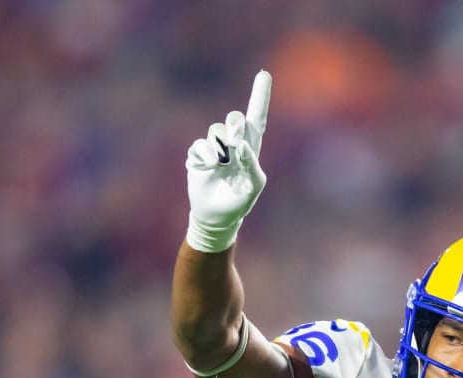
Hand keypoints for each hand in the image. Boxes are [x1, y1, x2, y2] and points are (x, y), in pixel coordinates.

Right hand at [185, 70, 271, 253]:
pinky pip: (200, 146)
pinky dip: (206, 156)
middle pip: (235, 118)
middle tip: (236, 141)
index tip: (264, 74)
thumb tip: (242, 146)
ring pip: (216, 131)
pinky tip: (209, 168)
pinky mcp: (198, 156)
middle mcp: (233, 144)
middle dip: (236, 125)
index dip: (260, 96)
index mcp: (251, 148)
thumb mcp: (254, 186)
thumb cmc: (240, 201)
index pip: (257, 118)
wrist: (217, 217)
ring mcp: (215, 149)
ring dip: (221, 148)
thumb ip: (252, 165)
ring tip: (221, 166)